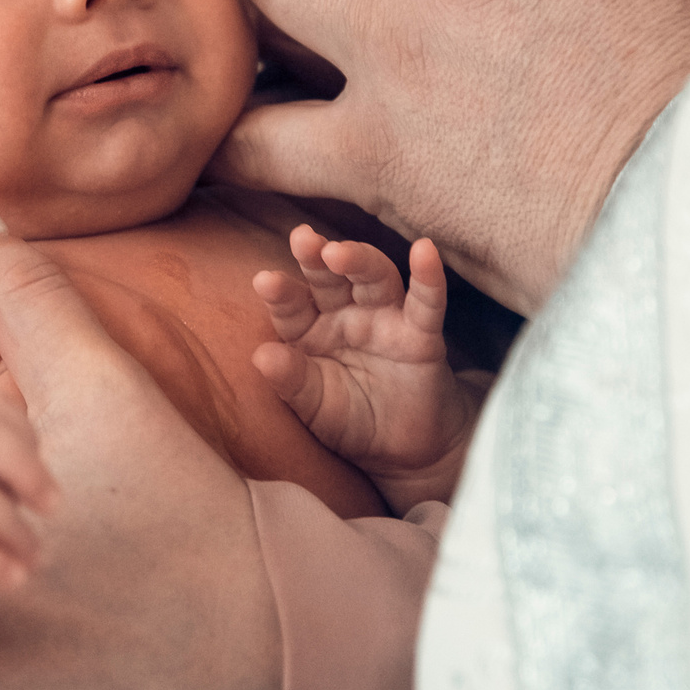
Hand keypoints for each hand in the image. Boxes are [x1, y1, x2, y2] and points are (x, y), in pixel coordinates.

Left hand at [253, 228, 469, 510]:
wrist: (405, 449)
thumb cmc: (351, 420)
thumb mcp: (314, 407)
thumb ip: (291, 382)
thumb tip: (260, 356)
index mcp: (311, 330)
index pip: (292, 306)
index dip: (281, 293)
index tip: (266, 282)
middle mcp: (346, 315)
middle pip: (330, 278)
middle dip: (316, 258)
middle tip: (302, 240)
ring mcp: (385, 319)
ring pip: (374, 278)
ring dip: (358, 259)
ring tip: (338, 251)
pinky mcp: (421, 335)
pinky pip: (426, 302)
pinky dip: (428, 277)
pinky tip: (424, 250)